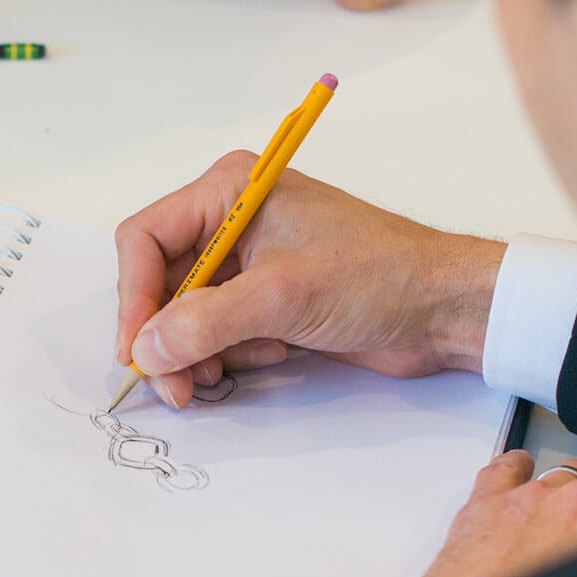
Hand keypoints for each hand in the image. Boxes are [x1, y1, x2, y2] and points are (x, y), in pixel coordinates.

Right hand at [114, 152, 505, 407]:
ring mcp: (249, 263)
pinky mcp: (265, 301)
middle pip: (160, 283)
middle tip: (173, 386)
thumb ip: (205, 323)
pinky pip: (217, 334)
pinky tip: (271, 357)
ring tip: (225, 373)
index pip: (145, 239)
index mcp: (229, 190)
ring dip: (197, 353)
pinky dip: (229, 355)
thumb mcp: (282, 297)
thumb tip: (146, 350)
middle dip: (165, 336)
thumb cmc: (378, 276)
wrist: (442, 309)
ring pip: (184, 316)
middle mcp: (231, 221)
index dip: (135, 297)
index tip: (137, 350)